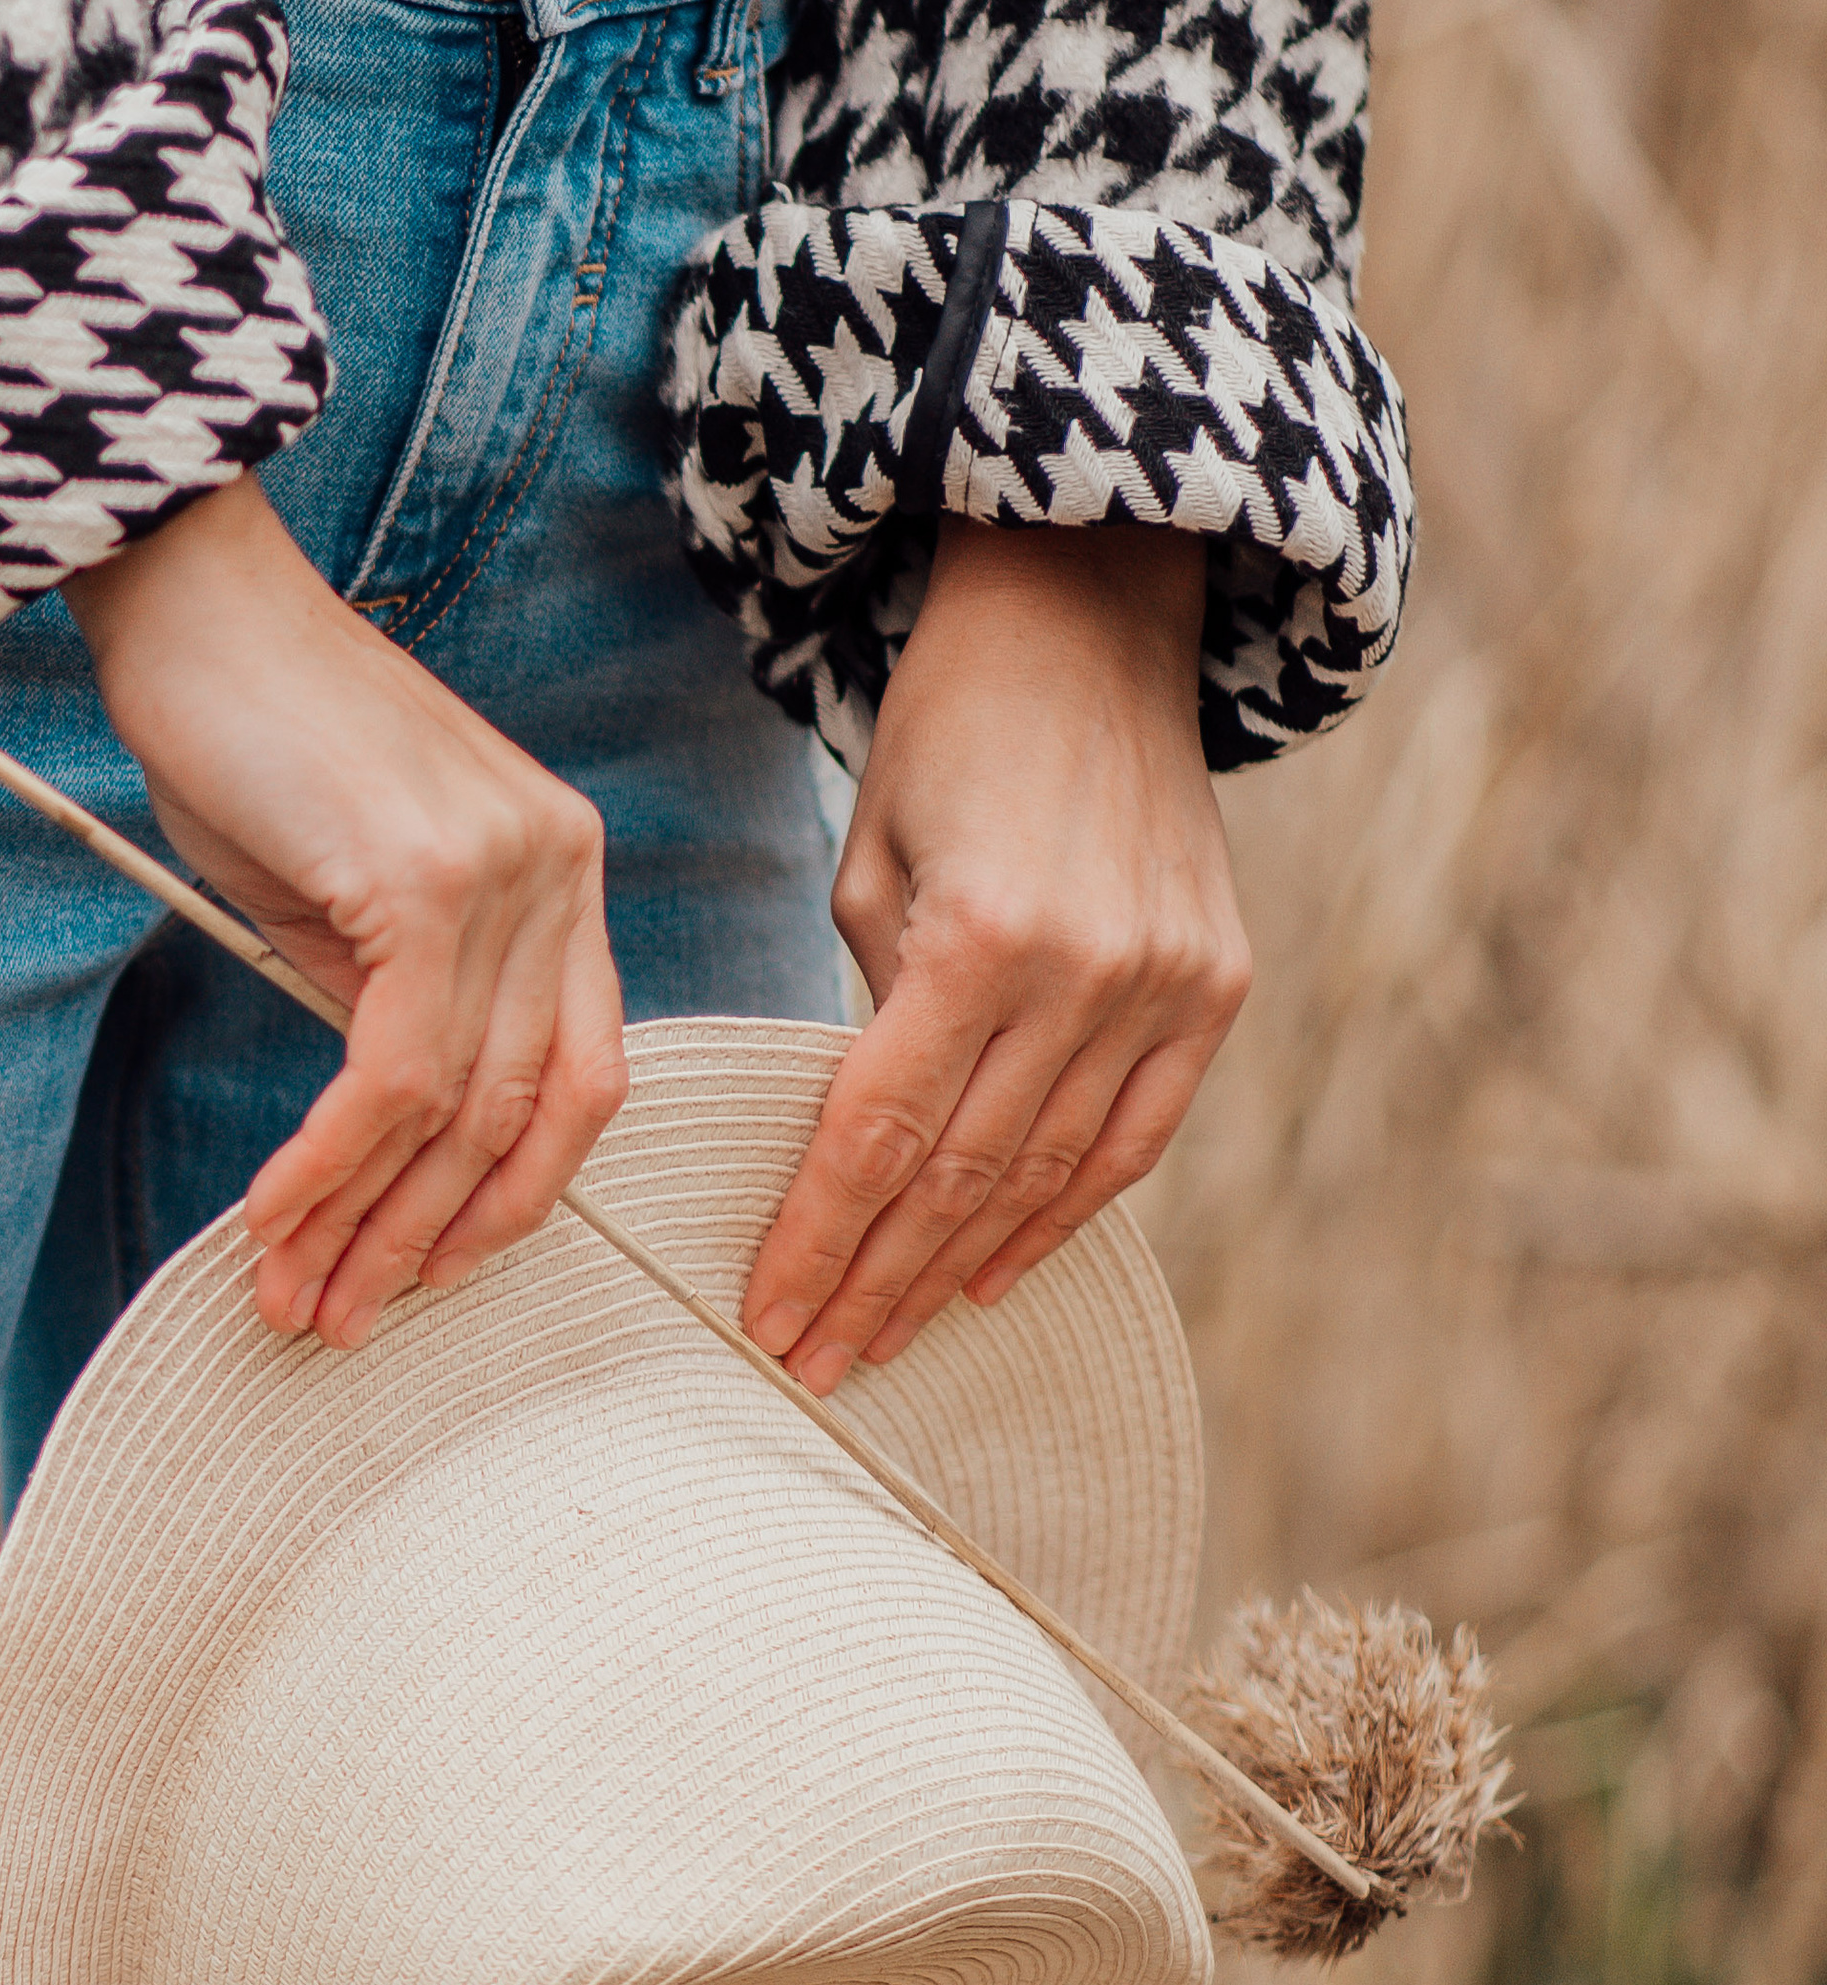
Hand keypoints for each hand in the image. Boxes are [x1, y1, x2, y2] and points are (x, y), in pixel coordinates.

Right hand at [66, 481, 627, 1348]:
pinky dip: (331, 1161)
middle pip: (528, 1113)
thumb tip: (387, 1148)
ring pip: (459, 1108)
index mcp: (564, 872)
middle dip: (430, 1238)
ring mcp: (507, 870)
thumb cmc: (251, 737)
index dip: (506, 1196)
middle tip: (342, 1317)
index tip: (424, 1270)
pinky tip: (276, 1212)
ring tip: (295, 1295)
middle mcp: (562, 869)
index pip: (576, 1077)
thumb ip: (389, 1005)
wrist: (191, 600)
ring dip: (366, 1222)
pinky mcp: (426, 877)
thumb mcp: (342, 894)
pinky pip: (394, 1071)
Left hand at [741, 522, 1248, 1389]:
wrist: (1091, 624)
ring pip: (1049, 1176)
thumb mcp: (871, 856)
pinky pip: (1133, 1140)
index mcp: (982, 934)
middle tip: (814, 1360)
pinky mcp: (1216, 987)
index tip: (768, 1319)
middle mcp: (1088, 972)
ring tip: (888, 1337)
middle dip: (878, 1280)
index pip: (881, 1133)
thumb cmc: (946, 733)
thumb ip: (871, 1005)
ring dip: (962, 1269)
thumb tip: (860, 1149)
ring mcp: (1167, 985)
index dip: (821, 1240)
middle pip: (962, 1175)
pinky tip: (998, 1273)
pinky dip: (1064, 1216)